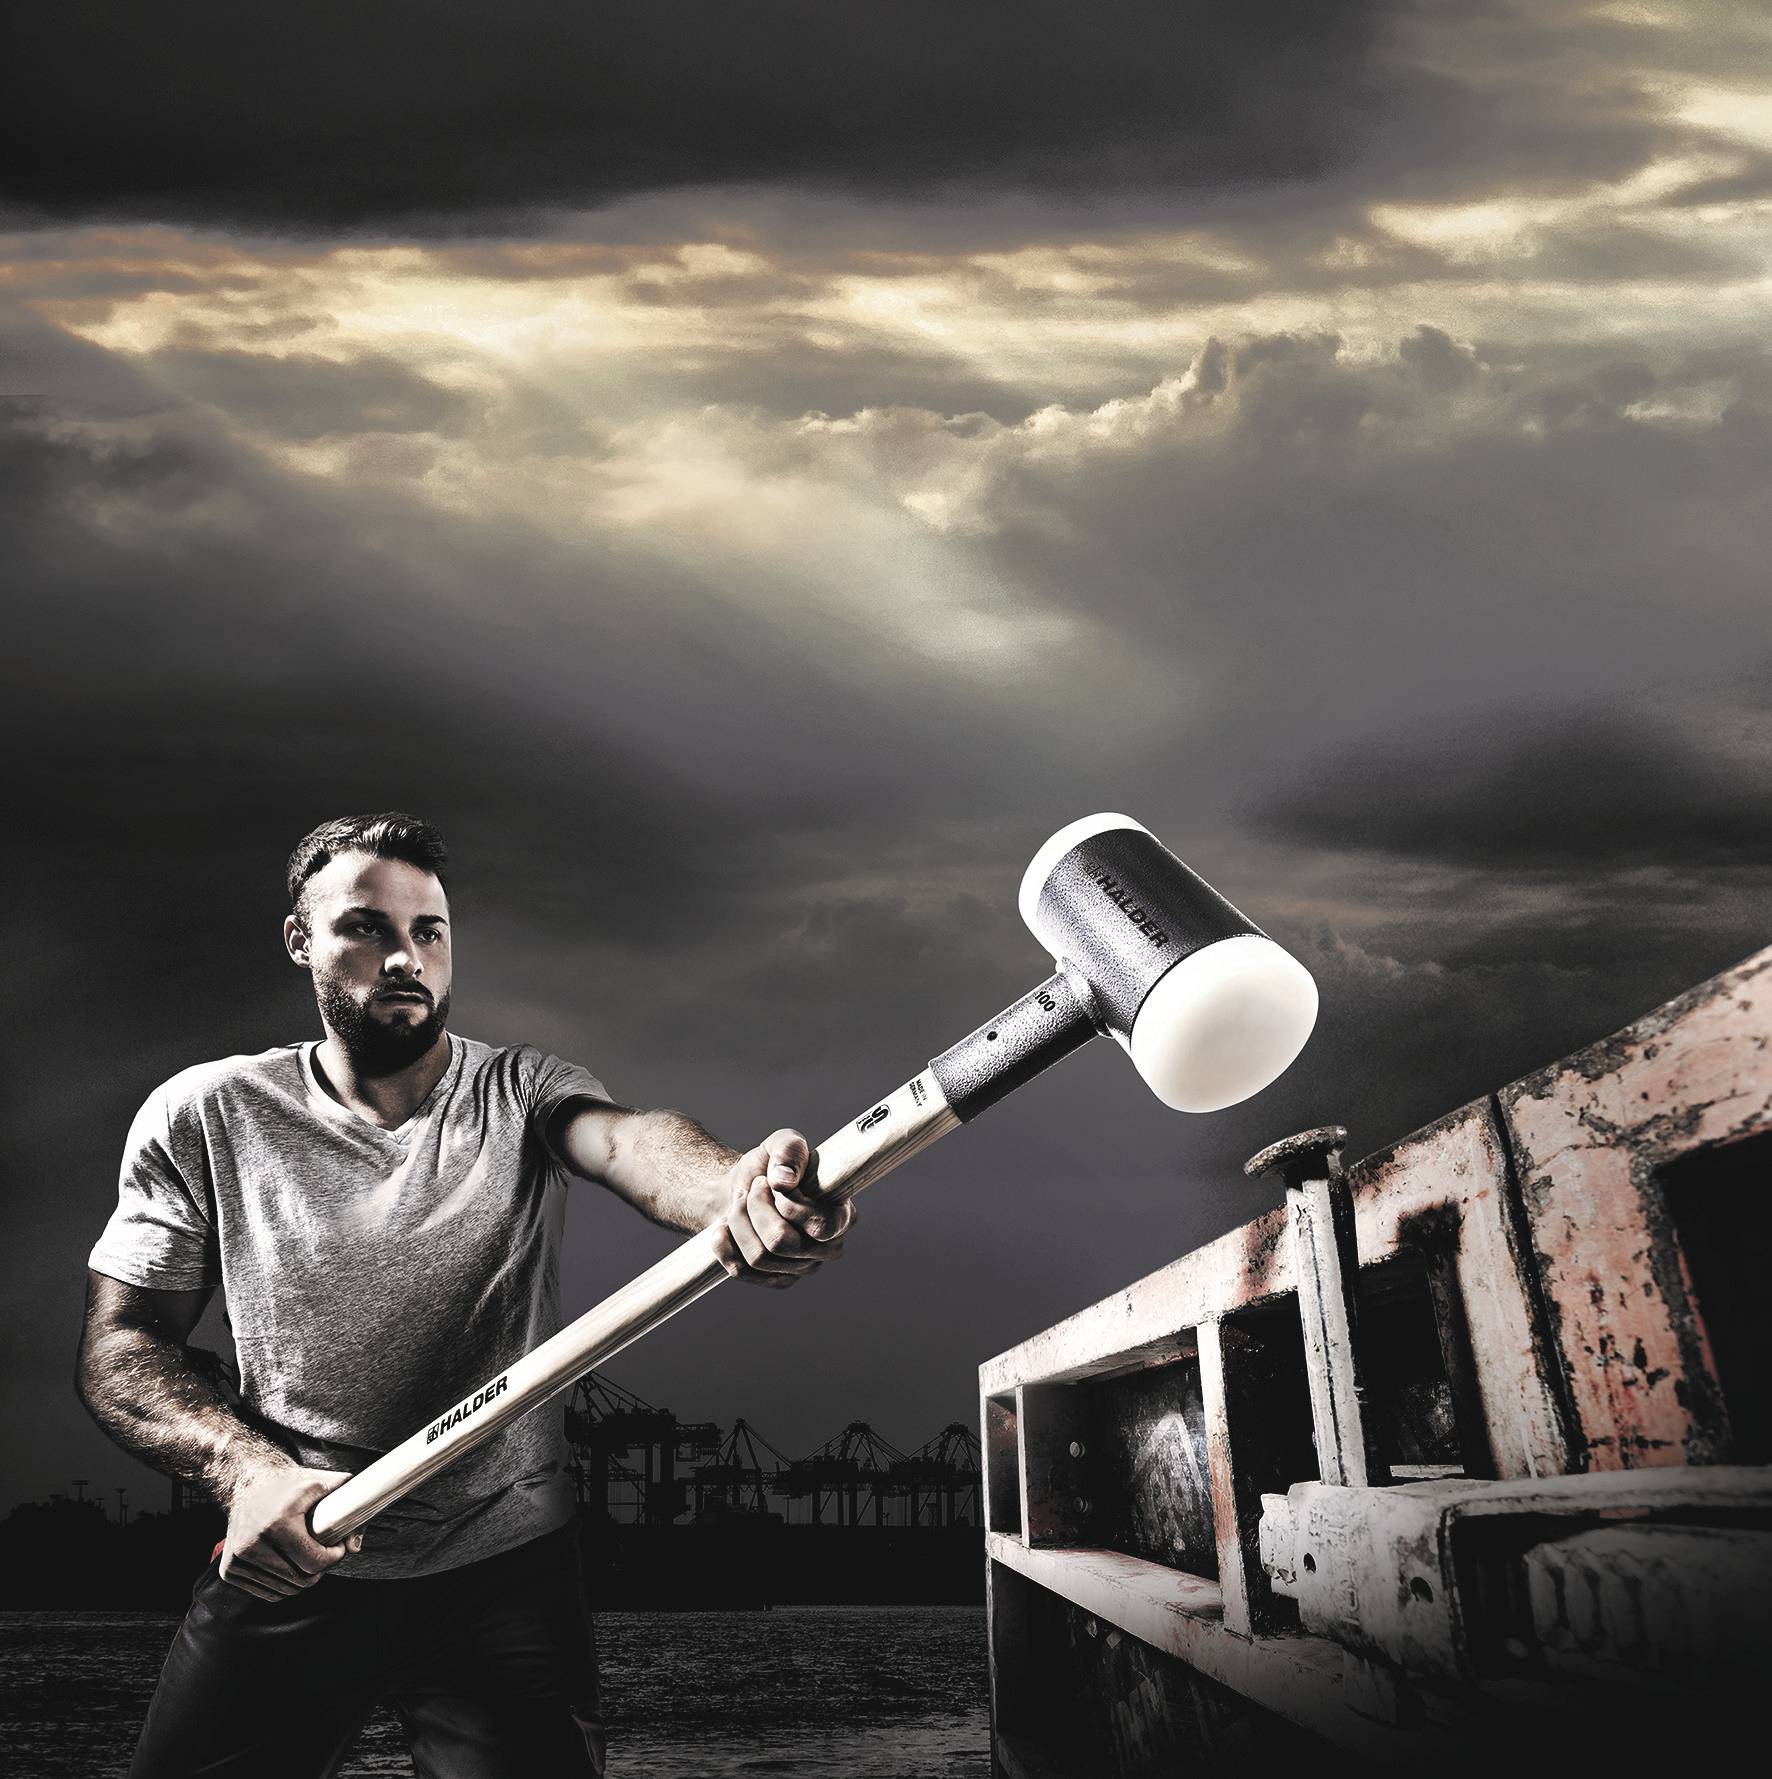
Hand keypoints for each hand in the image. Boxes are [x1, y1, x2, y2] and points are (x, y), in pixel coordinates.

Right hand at [218, 1459, 361, 1598]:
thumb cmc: (291, 1484)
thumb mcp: (324, 1484)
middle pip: (300, 1580)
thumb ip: (350, 1507)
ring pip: (283, 1590)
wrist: (248, 1483)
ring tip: (307, 1556)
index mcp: (278, 1523)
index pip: (313, 1562)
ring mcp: (237, 1559)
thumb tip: (356, 1546)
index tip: (338, 1547)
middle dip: (319, 1570)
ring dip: (301, 1578)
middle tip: (324, 1552)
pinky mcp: (228, 1570)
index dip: (333, 1558)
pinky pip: (266, 1593)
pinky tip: (289, 1564)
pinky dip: (282, 1584)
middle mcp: (253, 1544)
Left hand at [712, 1128, 855, 1289]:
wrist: (743, 1189)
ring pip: (759, 1257)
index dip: (788, 1204)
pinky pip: (742, 1271)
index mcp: (843, 1216)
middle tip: (752, 1188)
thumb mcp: (781, 1143)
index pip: (821, 1225)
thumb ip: (789, 1150)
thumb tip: (783, 1180)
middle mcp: (828, 1248)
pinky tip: (724, 1226)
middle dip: (756, 1208)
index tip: (772, 1181)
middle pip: (782, 1243)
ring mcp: (802, 1268)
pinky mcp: (776, 1280)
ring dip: (739, 1222)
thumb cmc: (770, 1167)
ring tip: (738, 1201)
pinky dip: (725, 1244)